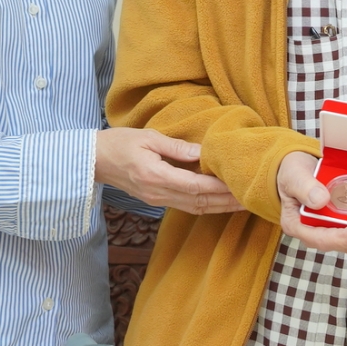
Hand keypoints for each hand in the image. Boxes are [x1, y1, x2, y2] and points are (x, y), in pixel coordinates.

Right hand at [93, 128, 236, 215]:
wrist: (94, 161)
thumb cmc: (119, 143)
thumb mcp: (148, 138)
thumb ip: (177, 147)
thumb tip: (204, 151)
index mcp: (156, 176)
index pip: (195, 185)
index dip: (219, 187)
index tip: (241, 183)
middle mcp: (158, 193)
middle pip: (200, 202)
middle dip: (227, 201)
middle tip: (253, 198)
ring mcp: (157, 199)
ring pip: (196, 207)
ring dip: (220, 207)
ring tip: (244, 202)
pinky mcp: (157, 200)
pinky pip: (187, 205)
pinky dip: (207, 205)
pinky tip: (222, 201)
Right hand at [277, 150, 346, 258]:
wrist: (296, 168)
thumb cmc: (291, 172)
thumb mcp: (293, 175)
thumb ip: (304, 187)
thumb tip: (322, 199)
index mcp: (300, 226)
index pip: (323, 238)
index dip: (346, 236)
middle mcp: (318, 232)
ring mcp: (333, 228)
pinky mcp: (344, 222)